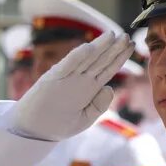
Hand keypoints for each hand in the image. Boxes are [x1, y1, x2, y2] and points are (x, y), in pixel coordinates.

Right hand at [10, 32, 133, 140]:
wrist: (33, 130)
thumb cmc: (58, 125)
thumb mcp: (85, 119)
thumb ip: (99, 105)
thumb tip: (110, 87)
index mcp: (89, 88)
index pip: (108, 68)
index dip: (120, 57)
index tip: (131, 45)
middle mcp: (79, 79)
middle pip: (100, 60)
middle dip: (114, 48)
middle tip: (127, 35)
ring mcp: (66, 77)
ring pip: (86, 59)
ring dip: (99, 47)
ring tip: (113, 35)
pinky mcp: (53, 79)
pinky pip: (67, 66)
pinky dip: (77, 56)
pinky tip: (89, 47)